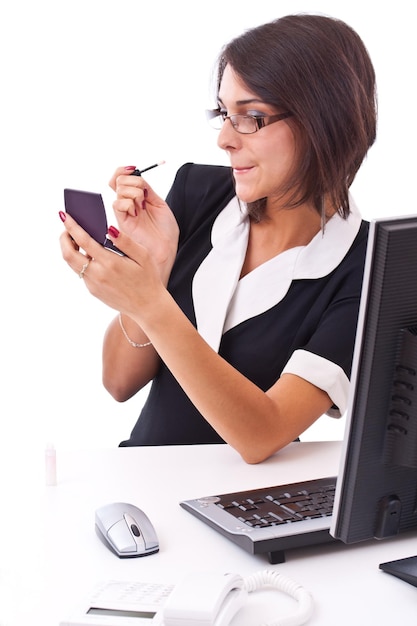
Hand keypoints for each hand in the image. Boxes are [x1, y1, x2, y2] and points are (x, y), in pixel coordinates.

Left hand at [59, 213, 164, 320]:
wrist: (147, 307)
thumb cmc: (148, 280)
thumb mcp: (143, 256)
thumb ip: (125, 241)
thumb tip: (109, 228)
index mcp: (110, 263)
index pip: (83, 240)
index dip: (71, 226)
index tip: (64, 216)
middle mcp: (98, 274)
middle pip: (68, 254)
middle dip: (63, 239)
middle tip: (67, 229)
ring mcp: (93, 284)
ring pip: (72, 264)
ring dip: (70, 250)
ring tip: (78, 241)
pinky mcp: (93, 291)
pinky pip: (81, 273)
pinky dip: (81, 261)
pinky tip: (92, 257)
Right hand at [108, 166, 178, 282]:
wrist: (166, 250)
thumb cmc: (165, 232)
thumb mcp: (159, 203)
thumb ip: (146, 189)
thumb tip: (135, 174)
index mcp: (137, 199)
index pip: (121, 177)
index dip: (125, 170)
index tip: (134, 169)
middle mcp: (128, 204)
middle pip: (119, 180)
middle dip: (134, 182)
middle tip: (144, 197)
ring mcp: (124, 212)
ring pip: (120, 189)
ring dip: (135, 193)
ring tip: (142, 208)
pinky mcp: (121, 221)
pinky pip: (118, 203)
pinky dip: (129, 203)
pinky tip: (136, 213)